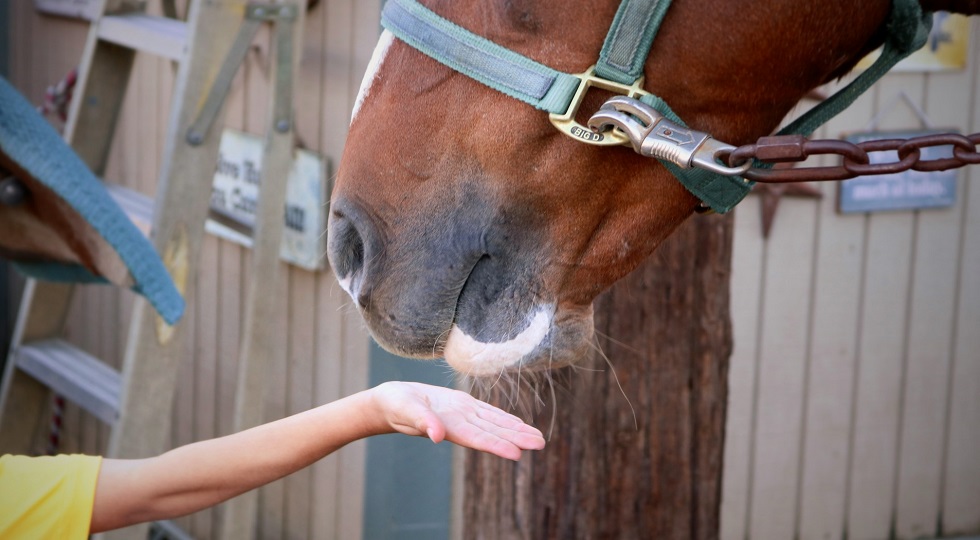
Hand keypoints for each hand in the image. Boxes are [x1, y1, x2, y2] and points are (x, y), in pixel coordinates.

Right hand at [370, 381, 544, 459]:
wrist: (389, 401)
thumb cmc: (394, 405)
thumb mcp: (405, 410)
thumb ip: (421, 421)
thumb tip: (436, 435)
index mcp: (448, 427)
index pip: (477, 438)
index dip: (497, 445)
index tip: (517, 454)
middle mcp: (460, 424)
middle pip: (493, 433)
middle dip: (516, 439)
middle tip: (540, 445)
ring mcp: (462, 415)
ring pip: (495, 423)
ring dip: (516, 431)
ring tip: (537, 438)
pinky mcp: (461, 405)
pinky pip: (487, 412)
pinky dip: (504, 418)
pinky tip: (518, 424)